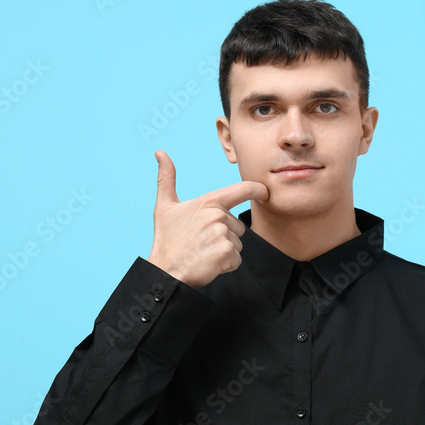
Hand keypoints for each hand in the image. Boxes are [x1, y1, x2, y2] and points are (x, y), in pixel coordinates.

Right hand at [146, 150, 268, 288]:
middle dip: (225, 236)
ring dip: (224, 251)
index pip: (242, 190)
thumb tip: (160, 153)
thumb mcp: (164, 206)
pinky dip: (225, 265)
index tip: (265, 192)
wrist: (166, 271)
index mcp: (208, 202)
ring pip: (237, 243)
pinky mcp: (226, 253)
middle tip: (202, 242)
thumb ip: (167, 178)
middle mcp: (217, 215)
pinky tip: (208, 263)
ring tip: (204, 252)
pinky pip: (236, 259)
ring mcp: (223, 234)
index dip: (257, 189)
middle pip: (238, 226)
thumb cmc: (167, 240)